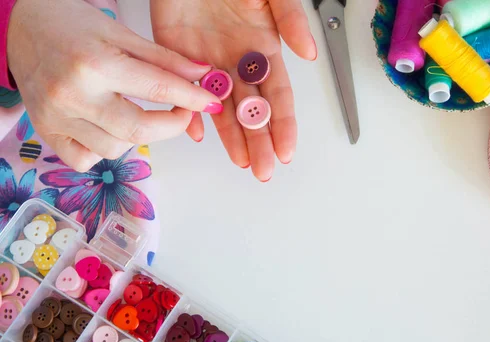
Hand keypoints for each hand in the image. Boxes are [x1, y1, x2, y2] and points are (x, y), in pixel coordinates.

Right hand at [7, 0, 221, 171]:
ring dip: (138, 136)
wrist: (18, 28)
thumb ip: (164, 59)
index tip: (211, 102)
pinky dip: (103, 149)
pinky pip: (86, 160)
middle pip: (139, 131)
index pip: (158, 89)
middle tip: (182, 112)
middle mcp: (74, 96)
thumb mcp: (120, 34)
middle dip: (173, 126)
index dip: (192, 98)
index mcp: (95, 64)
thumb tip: (202, 76)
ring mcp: (57, 119)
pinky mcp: (46, 133)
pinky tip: (106, 127)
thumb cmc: (70, 24)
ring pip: (115, 149)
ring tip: (135, 111)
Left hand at [151, 0, 316, 180]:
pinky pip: (182, 90)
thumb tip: (309, 54)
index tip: (287, 150)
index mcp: (264, 51)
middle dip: (261, 142)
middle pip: (253, 111)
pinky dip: (187, 111)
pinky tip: (195, 132)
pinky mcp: (176, 55)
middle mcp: (238, 63)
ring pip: (222, 108)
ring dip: (232, 137)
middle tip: (264, 169)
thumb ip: (291, 19)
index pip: (278, 96)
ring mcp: (208, 63)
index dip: (284, 124)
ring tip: (241, 162)